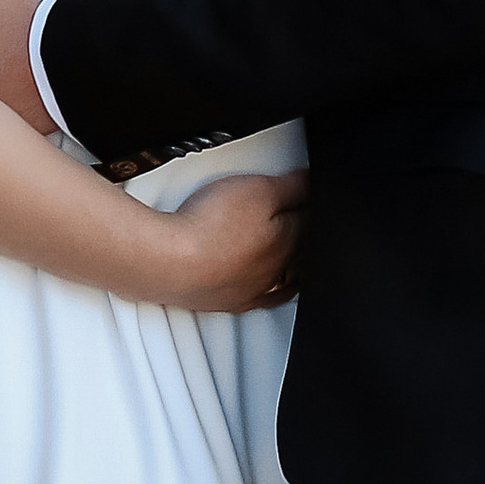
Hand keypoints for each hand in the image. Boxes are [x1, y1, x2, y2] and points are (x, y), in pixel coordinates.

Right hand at [155, 167, 306, 313]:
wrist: (171, 262)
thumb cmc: (211, 226)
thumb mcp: (260, 189)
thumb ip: (293, 186)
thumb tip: (313, 182)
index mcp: (289, 241)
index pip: (313, 220)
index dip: (311, 203)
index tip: (308, 193)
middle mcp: (277, 270)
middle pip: (302, 251)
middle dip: (306, 233)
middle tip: (303, 217)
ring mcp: (254, 289)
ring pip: (286, 277)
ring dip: (294, 265)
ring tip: (298, 253)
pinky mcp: (229, 301)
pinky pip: (262, 296)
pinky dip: (270, 288)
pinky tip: (268, 284)